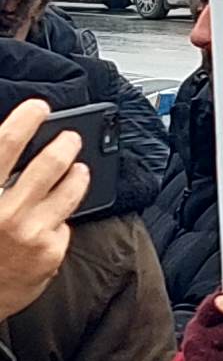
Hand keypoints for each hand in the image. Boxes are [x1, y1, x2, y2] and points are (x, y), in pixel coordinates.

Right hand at [0, 99, 89, 321]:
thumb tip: (10, 146)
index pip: (5, 145)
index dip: (24, 120)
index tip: (38, 107)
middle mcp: (5, 212)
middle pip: (49, 164)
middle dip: (66, 145)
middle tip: (71, 138)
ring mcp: (31, 232)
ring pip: (70, 189)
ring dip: (77, 175)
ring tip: (77, 170)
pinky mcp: (50, 252)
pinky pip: (64, 224)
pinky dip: (57, 221)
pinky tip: (50, 222)